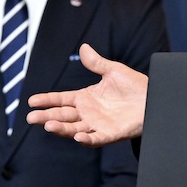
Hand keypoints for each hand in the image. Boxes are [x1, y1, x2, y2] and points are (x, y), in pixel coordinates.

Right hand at [26, 43, 148, 145]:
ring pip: (74, 128)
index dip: (46, 100)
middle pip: (63, 116)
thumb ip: (96, 63)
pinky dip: (86, 139)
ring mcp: (97, 125)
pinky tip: (78, 137)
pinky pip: (96, 139)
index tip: (31, 101)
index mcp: (86, 98)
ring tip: (48, 125)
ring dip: (61, 128)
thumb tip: (84, 47)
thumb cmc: (135, 86)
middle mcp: (88, 113)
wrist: (155, 99)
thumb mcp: (113, 71)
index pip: (61, 99)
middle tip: (31, 118)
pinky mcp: (110, 134)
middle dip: (46, 116)